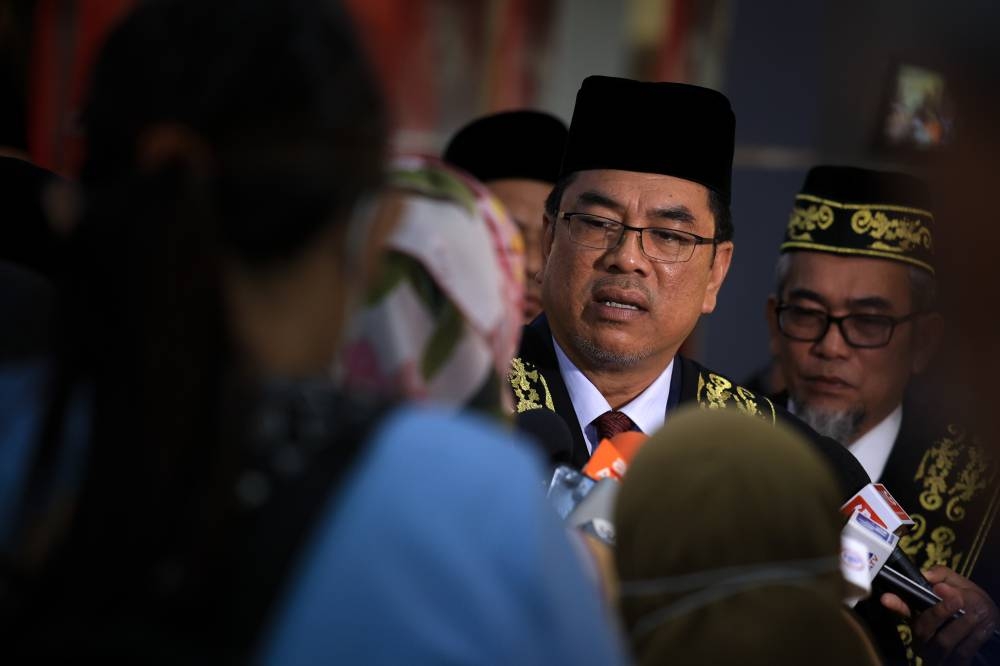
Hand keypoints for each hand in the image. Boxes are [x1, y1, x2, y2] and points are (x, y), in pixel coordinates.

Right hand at [881, 565, 998, 664]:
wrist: (992, 627)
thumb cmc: (972, 605)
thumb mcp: (960, 585)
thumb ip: (944, 575)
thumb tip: (928, 576)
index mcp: (920, 616)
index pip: (903, 609)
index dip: (895, 604)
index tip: (886, 598)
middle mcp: (924, 639)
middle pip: (923, 628)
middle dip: (940, 612)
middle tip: (957, 598)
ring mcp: (939, 654)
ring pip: (943, 642)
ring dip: (961, 625)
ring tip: (977, 613)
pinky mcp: (956, 663)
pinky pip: (962, 653)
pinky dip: (974, 638)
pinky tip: (983, 627)